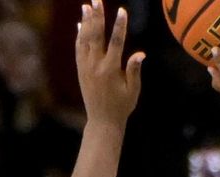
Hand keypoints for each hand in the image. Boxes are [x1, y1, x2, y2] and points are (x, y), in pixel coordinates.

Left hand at [76, 0, 143, 125]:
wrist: (102, 121)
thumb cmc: (122, 106)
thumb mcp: (133, 90)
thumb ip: (134, 70)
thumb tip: (140, 54)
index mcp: (111, 70)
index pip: (116, 42)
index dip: (120, 26)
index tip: (122, 11)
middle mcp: (96, 66)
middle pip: (97, 35)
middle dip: (98, 16)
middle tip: (97, 0)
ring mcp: (86, 67)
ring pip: (85, 39)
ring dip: (86, 22)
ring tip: (86, 6)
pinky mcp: (80, 70)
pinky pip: (79, 49)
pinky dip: (80, 36)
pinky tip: (80, 25)